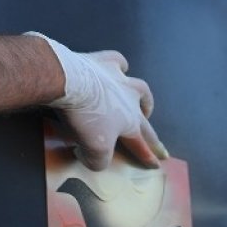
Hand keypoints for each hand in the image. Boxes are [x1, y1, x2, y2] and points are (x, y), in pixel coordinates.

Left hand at [25, 32, 167, 169]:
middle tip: (158, 143)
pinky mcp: (105, 63)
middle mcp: (131, 102)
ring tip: (144, 106)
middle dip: (153, 137)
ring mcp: (120, 80)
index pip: (141, 145)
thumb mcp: (92, 149)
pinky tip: (120, 69)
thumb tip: (96, 161)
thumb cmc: (83, 118)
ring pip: (141, 89)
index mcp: (130, 124)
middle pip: (146, 122)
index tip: (156, 164)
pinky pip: (119, 62)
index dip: (148, 156)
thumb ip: (98, 161)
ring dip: (145, 100)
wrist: (69, 82)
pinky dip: (121, 67)